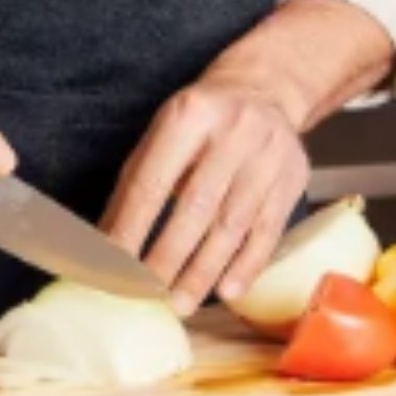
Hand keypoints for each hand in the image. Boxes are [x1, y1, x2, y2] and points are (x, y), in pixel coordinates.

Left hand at [100, 33, 308, 315]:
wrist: (264, 91)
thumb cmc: (201, 120)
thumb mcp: (163, 133)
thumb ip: (136, 182)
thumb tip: (104, 240)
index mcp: (188, 115)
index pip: (153, 182)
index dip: (130, 229)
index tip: (112, 267)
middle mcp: (231, 132)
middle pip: (195, 208)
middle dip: (167, 258)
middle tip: (146, 295)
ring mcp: (267, 156)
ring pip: (231, 226)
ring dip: (203, 273)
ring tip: (179, 304)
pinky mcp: (291, 179)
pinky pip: (268, 232)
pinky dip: (246, 266)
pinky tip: (227, 290)